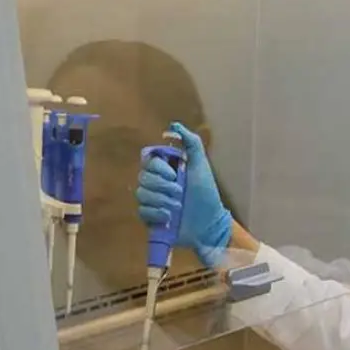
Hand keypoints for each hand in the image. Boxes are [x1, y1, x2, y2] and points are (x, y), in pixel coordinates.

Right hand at [136, 122, 232, 266]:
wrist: (208, 224)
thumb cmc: (206, 194)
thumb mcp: (201, 166)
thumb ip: (192, 143)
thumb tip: (175, 125)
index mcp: (167, 169)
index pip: (148, 161)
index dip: (158, 168)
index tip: (174, 175)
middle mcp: (157, 183)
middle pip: (143, 178)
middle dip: (162, 186)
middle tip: (179, 193)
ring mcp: (152, 201)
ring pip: (141, 194)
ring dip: (160, 201)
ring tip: (177, 207)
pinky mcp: (150, 218)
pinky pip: (142, 211)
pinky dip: (155, 214)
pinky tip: (168, 218)